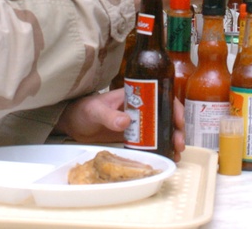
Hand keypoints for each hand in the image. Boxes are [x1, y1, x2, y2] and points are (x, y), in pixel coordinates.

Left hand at [54, 91, 185, 158]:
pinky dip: (160, 148)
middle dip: (176, 128)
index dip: (173, 107)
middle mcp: (140, 108)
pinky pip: (150, 141)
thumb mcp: (95, 110)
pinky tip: (166, 157)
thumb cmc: (83, 109)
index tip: (178, 121)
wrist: (72, 123)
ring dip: (171, 140)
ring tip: (177, 154)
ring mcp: (137, 123)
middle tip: (179, 144)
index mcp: (134, 95)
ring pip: (161, 129)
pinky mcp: (132, 137)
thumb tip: (126, 122)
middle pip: (165, 115)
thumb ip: (109, 115)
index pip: (160, 97)